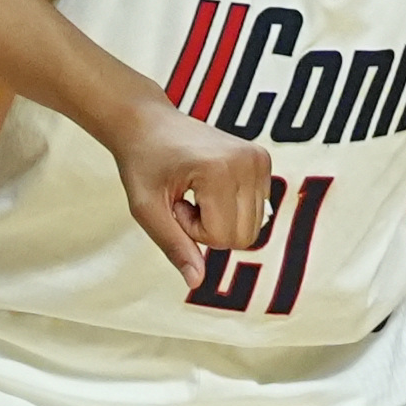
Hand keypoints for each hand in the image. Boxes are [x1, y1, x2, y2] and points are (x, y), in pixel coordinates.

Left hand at [100, 97, 277, 277]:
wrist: (149, 123)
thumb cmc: (143, 164)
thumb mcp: (147, 210)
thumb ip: (173, 246)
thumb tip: (196, 282)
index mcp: (221, 170)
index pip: (223, 237)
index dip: (193, 232)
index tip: (175, 204)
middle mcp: (249, 161)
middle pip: (244, 236)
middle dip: (210, 229)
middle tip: (185, 201)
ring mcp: (260, 159)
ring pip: (253, 227)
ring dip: (220, 219)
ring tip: (195, 193)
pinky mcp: (263, 159)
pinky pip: (256, 210)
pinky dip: (232, 208)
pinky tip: (208, 186)